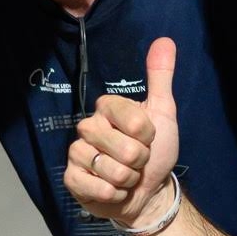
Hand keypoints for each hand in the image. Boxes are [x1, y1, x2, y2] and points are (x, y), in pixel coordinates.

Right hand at [64, 37, 180, 229]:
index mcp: (107, 107)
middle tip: (137, 161)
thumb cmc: (156, 151)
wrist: (148, 192)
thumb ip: (161, 78)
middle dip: (140, 161)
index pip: (135, 121)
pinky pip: (98, 188)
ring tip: (126, 177)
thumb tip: (165, 40)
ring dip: (128, 180)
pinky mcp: (71, 179)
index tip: (148, 138)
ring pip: (112, 170)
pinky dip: (113, 194)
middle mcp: (88, 126)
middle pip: (126, 149)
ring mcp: (76, 153)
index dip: (148, 136)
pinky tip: (113, 191)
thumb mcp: (163, 113)